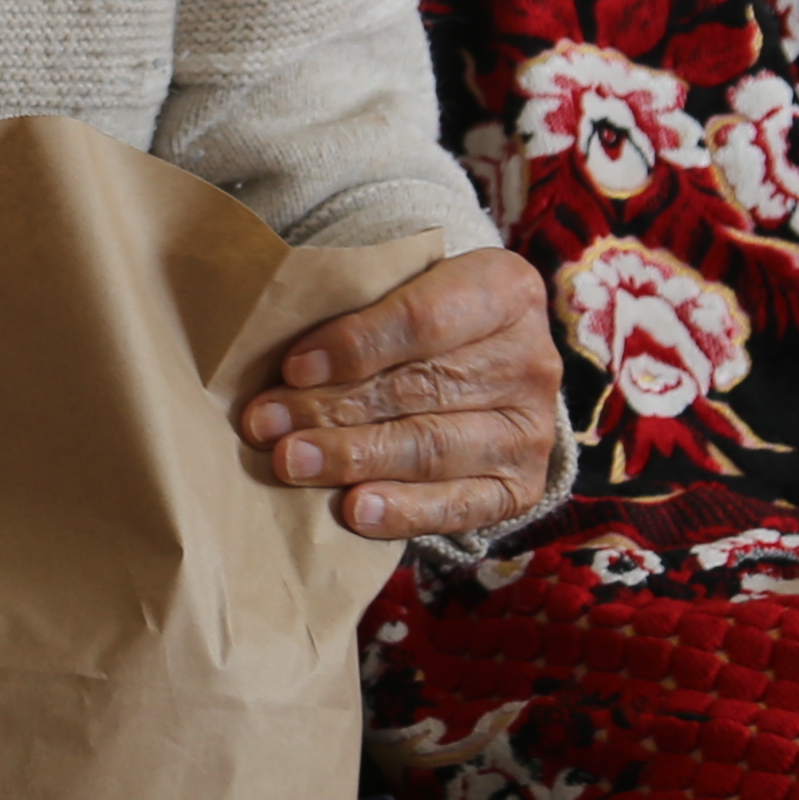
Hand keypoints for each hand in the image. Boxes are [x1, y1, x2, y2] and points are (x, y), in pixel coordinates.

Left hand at [238, 248, 560, 540]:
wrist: (486, 365)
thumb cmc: (424, 320)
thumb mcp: (404, 289)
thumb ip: (359, 312)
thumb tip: (284, 365)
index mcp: (504, 289)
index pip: (424, 318)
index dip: (356, 344)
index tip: (293, 366)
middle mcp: (531, 359)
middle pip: (421, 388)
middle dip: (334, 408)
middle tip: (267, 424)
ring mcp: (531, 429)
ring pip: (433, 447)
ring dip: (353, 457)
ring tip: (292, 462)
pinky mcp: (519, 487)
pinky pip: (459, 506)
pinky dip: (403, 510)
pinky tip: (354, 509)